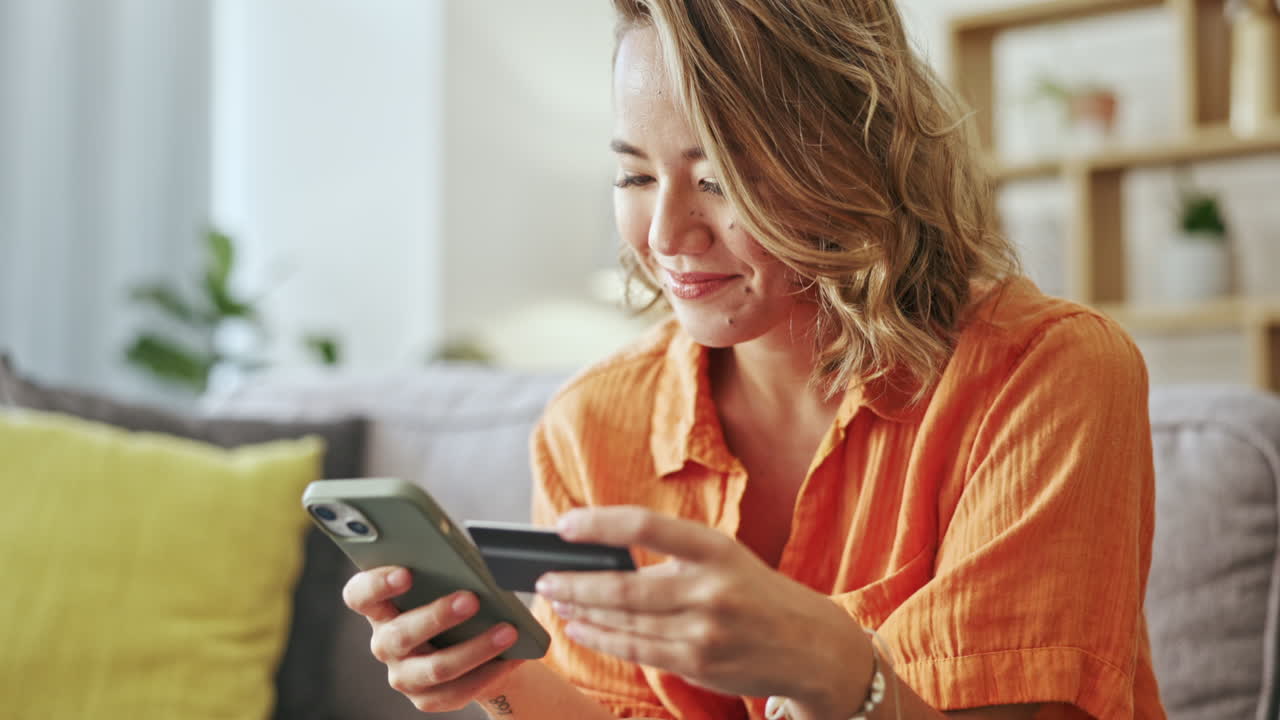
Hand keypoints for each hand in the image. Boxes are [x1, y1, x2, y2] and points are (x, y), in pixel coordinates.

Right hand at [342, 566, 523, 713]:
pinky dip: (489, 672)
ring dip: (475, 649)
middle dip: (438, 616)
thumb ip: (447, 572)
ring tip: (508, 631)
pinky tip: (513, 657)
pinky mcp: (426, 699)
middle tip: (472, 599)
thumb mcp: (446, 582)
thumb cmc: (454, 597)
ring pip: (435, 668)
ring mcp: (403, 675)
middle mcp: (385, 643)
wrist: (469, 641)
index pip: (360, 595)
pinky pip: (456, 691)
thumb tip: (476, 567)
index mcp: (380, 608)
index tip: (406, 572)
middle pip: (401, 634)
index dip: (377, 584)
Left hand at [533, 507, 871, 715]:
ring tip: (555, 601)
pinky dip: (601, 639)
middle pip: (623, 586)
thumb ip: (673, 559)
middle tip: (544, 577)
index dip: (599, 524)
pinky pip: (637, 650)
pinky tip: (580, 629)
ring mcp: (703, 631)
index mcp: (715, 548)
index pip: (645, 527)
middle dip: (575, 583)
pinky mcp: (698, 663)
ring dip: (581, 612)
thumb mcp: (725, 559)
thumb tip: (604, 559)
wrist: (812, 646)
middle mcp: (709, 588)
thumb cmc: (758, 594)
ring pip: (624, 622)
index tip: (565, 524)